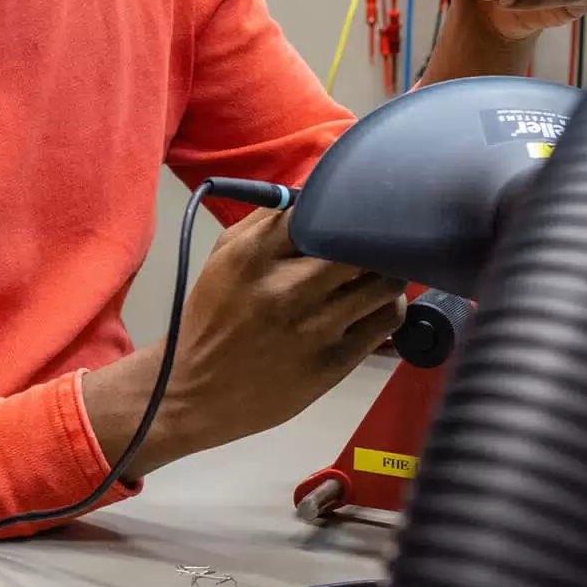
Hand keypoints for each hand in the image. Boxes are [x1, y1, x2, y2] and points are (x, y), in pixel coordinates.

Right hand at [90, 207, 405, 467]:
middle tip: (374, 240)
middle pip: (361, 244)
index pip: (320, 210)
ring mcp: (315, 328)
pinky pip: (387, 319)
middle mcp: (287, 289)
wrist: (197, 393)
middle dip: (372, 239)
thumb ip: (266, 221)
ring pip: (385, 282)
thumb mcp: (223, 259)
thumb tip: (316, 193)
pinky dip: (389, 304)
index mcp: (253, 256)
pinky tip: (376, 303)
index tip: (353, 209)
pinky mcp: (336, 362)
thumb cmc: (213, 318)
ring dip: (388, 271)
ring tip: (378, 272)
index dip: (345, 206)